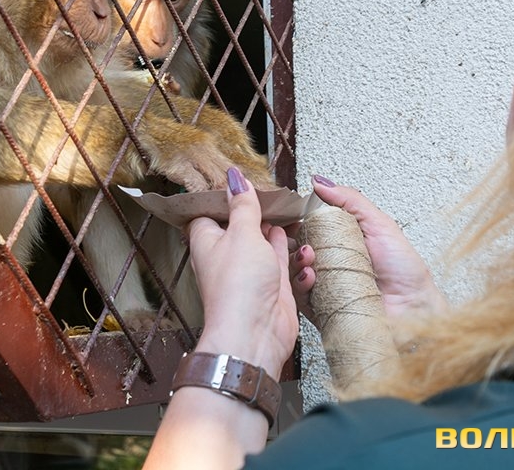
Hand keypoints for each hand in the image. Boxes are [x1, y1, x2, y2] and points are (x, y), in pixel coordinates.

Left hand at [186, 167, 297, 375]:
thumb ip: (243, 205)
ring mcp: (251, 272)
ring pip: (267, 245)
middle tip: (278, 197)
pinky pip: (285, 265)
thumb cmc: (238, 287)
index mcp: (208, 240)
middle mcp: (228, 256)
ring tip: (297, 218)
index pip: (212, 211)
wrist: (255, 334)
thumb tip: (235, 178)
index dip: (227, 197)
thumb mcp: (242, 233)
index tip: (244, 183)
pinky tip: (304, 250)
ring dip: (283, 234)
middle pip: (244, 226)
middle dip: (262, 213)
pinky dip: (296, 258)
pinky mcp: (272, 287)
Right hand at [289, 176, 446, 323]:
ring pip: (294, 272)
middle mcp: (329, 262)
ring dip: (296, 263)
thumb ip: (351, 200)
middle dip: (294, 243)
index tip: (293, 217)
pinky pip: (300, 299)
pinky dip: (301, 287)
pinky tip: (312, 278)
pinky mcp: (322, 308)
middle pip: (296, 249)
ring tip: (311, 259)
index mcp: (339, 240)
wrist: (413, 306)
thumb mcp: (380, 224)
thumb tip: (321, 182)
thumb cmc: (404, 270)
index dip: (296, 222)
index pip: (307, 228)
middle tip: (307, 243)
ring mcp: (324, 285)